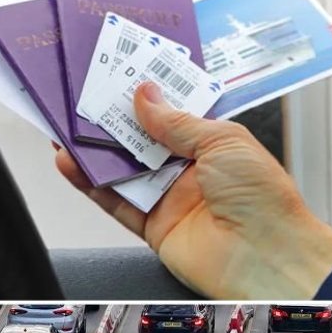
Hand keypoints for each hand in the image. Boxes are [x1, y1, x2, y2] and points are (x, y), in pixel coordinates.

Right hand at [54, 81, 331, 298]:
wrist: (267, 257)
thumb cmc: (264, 198)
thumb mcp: (222, 141)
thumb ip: (177, 122)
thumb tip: (146, 95)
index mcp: (214, 143)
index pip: (173, 113)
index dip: (148, 96)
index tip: (119, 76)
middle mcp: (191, 169)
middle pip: (142, 140)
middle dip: (113, 119)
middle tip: (82, 96)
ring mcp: (171, 197)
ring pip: (123, 169)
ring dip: (94, 149)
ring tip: (65, 124)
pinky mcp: (154, 226)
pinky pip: (115, 201)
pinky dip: (90, 183)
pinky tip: (71, 163)